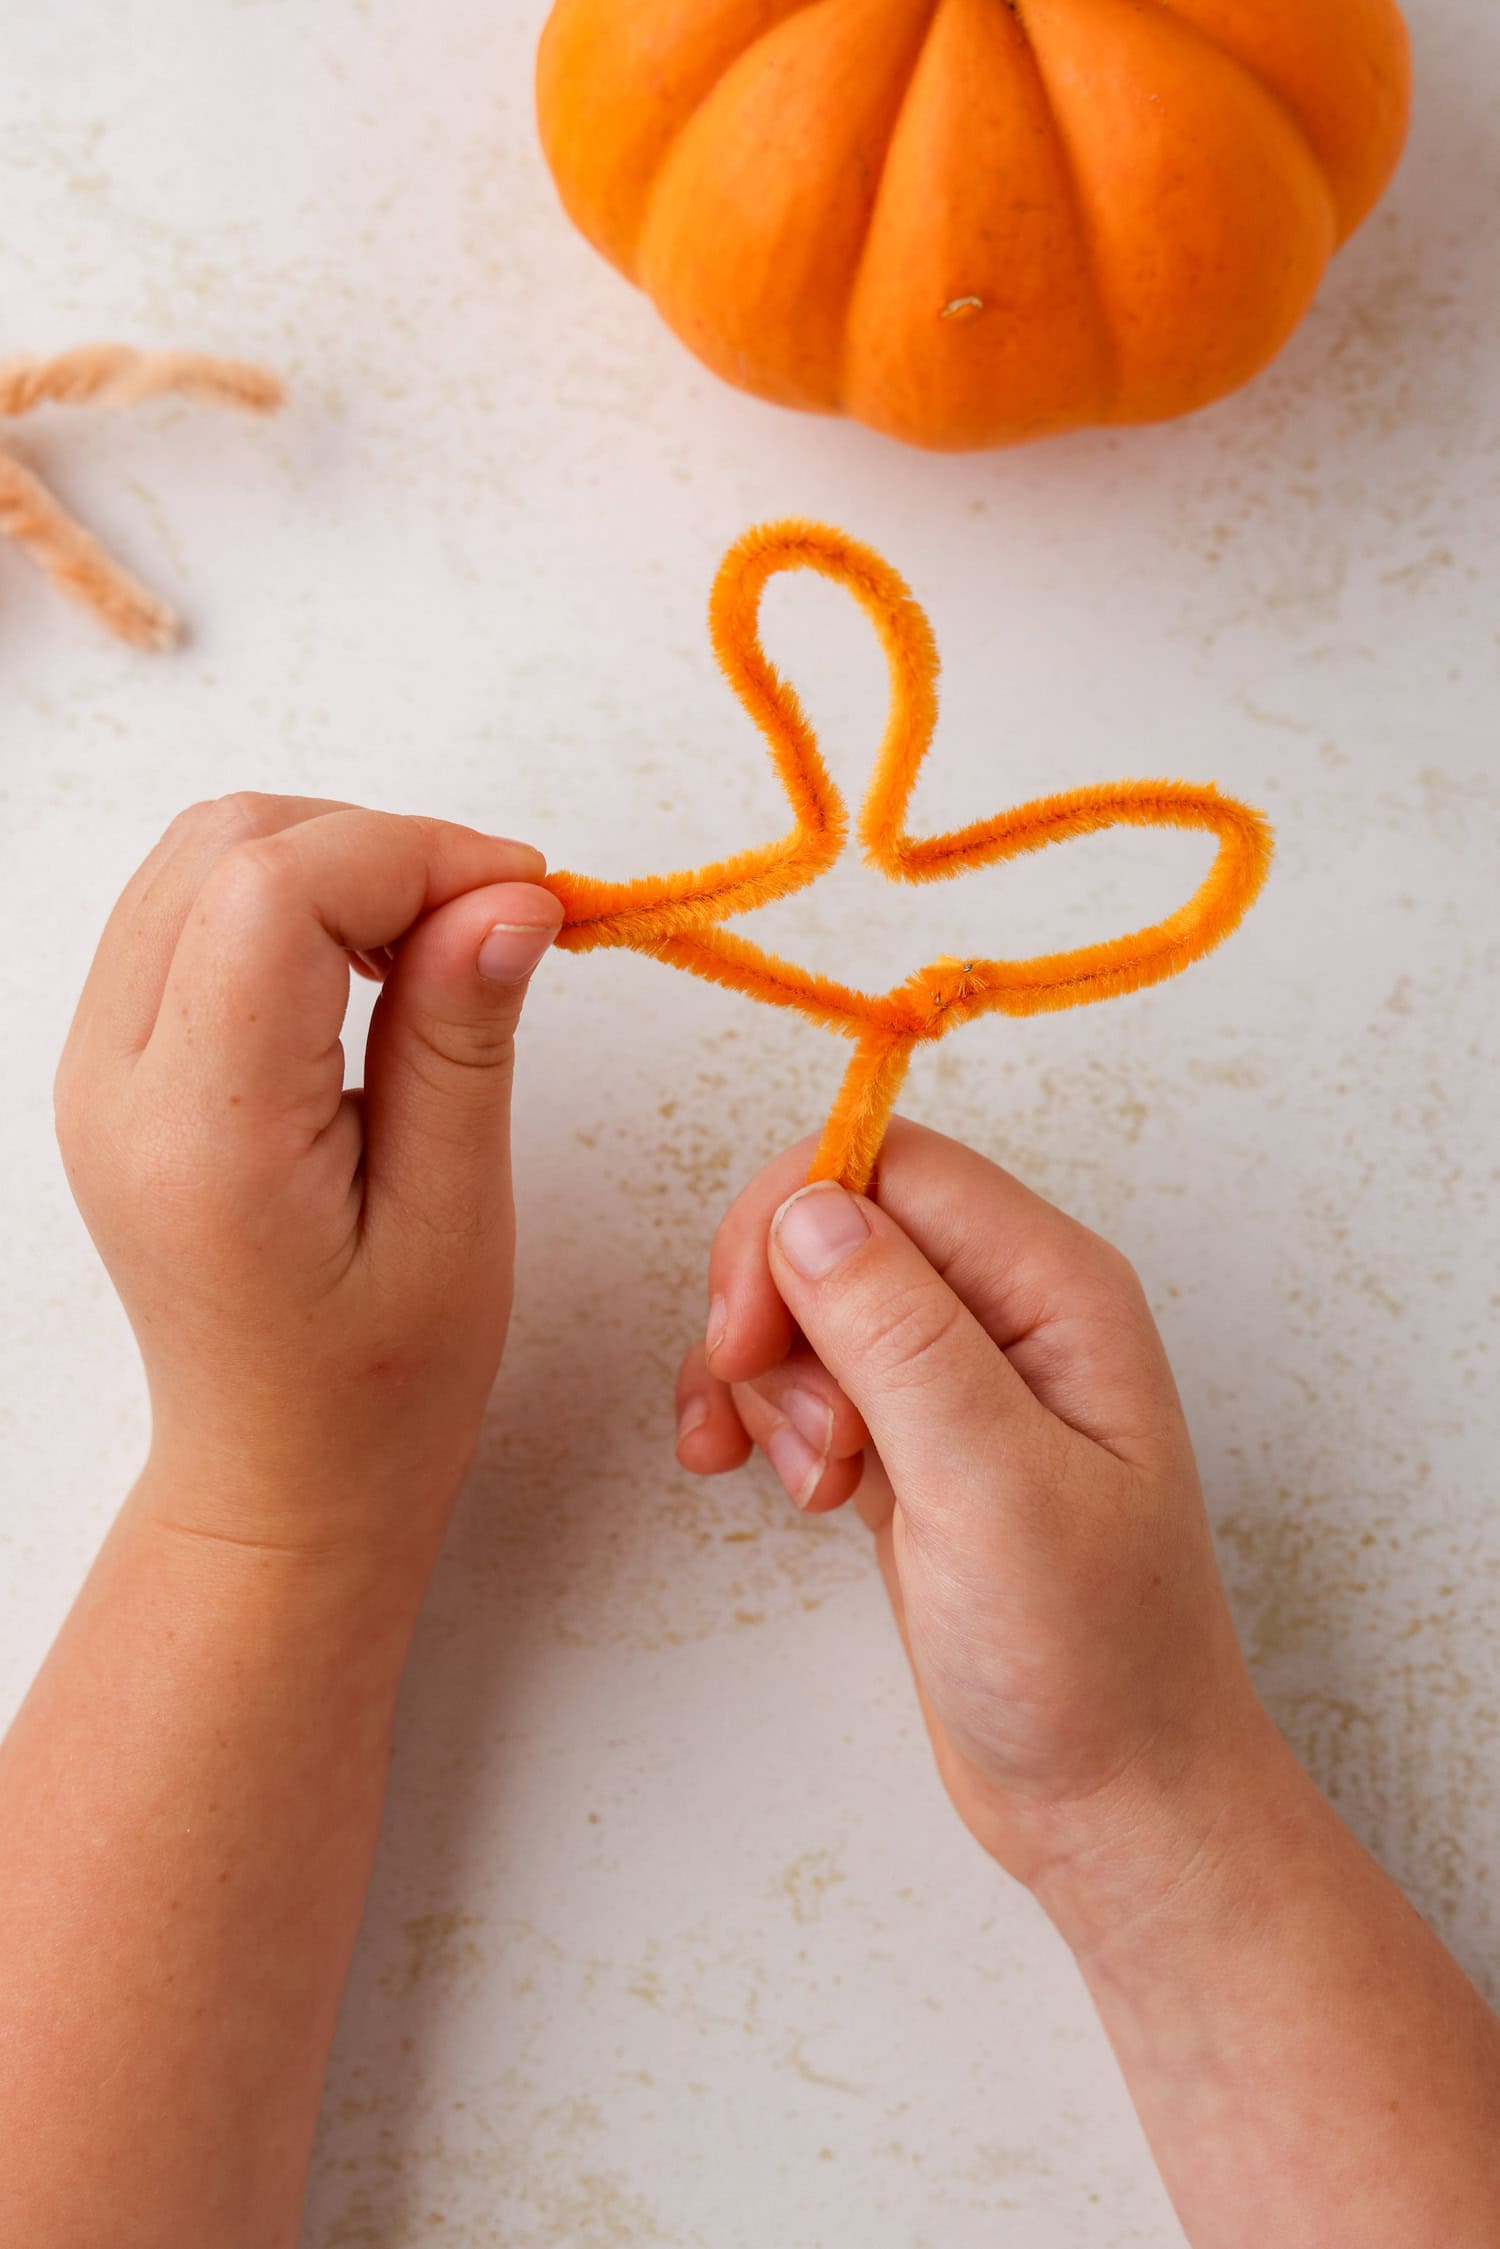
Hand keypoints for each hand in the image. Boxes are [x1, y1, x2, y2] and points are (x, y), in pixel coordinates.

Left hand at [54, 794, 562, 1557]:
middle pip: (227, 844)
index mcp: (203, 1136)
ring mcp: (96, 1068)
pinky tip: (368, 964)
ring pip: (200, 856)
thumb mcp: (455, 1220)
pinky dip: (290, 897)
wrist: (280, 1474)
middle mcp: (115, 1085)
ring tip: (436, 943)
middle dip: (378, 846)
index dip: (417, 855)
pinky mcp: (115, 1062)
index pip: (277, 891)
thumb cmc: (378, 1385)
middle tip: (493, 920)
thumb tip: (507, 895)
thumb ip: (462, 1039)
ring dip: (334, 861)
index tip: (529, 899)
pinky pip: (187, 909)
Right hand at [675, 1120, 1272, 1901]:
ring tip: (809, 1486)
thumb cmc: (1092, 1661)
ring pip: (809, 1304)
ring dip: (768, 1383)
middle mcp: (1010, 1313)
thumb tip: (805, 1207)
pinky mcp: (913, 1442)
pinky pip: (808, 1376)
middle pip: (837, 1224)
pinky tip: (758, 1480)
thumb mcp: (993, 1489)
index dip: (790, 1226)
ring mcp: (958, 1379)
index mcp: (1056, 1289)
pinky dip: (763, 1416)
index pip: (891, 1167)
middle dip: (773, 1315)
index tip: (745, 1338)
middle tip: (789, 1431)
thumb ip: (901, 1336)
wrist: (1116, 1803)